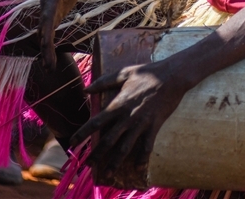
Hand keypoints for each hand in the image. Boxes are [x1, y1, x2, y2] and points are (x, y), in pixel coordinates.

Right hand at [39, 0, 89, 69]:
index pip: (47, 15)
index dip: (45, 29)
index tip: (45, 43)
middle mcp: (46, 6)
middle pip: (43, 29)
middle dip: (45, 47)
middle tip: (48, 65)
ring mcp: (49, 12)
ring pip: (44, 35)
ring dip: (46, 51)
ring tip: (49, 69)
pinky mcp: (54, 17)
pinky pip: (50, 34)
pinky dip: (49, 47)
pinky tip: (50, 61)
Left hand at [70, 60, 186, 181]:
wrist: (172, 76)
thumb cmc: (148, 72)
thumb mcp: (124, 73)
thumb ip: (104, 82)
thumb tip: (86, 89)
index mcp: (118, 104)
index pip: (96, 122)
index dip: (83, 133)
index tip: (73, 142)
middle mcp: (127, 117)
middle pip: (108, 139)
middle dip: (97, 154)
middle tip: (88, 164)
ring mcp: (141, 123)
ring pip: (126, 147)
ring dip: (116, 161)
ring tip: (109, 173)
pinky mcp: (154, 125)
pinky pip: (147, 145)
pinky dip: (142, 158)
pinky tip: (138, 168)